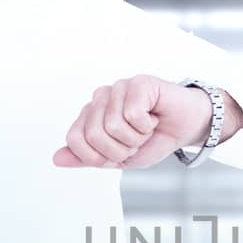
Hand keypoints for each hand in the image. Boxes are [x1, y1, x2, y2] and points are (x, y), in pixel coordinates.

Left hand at [53, 75, 242, 169]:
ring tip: (146, 129)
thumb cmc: (154, 140)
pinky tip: (154, 118)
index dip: (98, 157)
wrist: (186, 129)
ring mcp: (118, 88)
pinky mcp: (138, 83)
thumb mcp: (118, 159)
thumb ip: (87, 158)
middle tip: (136, 142)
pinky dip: (147, 125)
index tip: (119, 154)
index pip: (75, 140)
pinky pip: (132, 114)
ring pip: (113, 125)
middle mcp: (100, 98)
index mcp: (91, 115)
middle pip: (93, 135)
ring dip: (136, 138)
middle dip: (120, 149)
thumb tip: (56, 158)